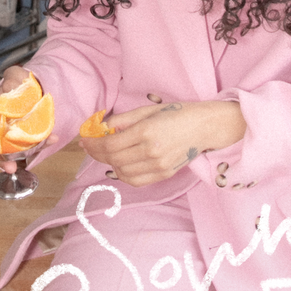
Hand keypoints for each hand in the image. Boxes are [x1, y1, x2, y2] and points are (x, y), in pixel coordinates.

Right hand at [0, 65, 55, 173]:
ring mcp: (16, 131)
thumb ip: (11, 76)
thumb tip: (10, 85)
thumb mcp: (15, 75)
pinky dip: (43, 143)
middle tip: (7, 167)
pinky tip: (52, 139)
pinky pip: (35, 141)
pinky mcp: (32, 133)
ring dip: (17, 158)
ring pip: (13, 149)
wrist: (42, 86)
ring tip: (19, 165)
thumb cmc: (23, 82)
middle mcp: (1, 124)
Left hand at [80, 100, 244, 186]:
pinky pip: (135, 181)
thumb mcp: (149, 109)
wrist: (206, 126)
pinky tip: (119, 164)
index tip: (84, 140)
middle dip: (96, 154)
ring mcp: (158, 166)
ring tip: (105, 154)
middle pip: (113, 159)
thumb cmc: (178, 113)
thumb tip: (102, 128)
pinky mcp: (164, 174)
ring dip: (108, 164)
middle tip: (89, 146)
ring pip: (122, 172)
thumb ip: (124, 120)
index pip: (110, 144)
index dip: (92, 144)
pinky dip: (123, 174)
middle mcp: (151, 151)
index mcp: (147, 131)